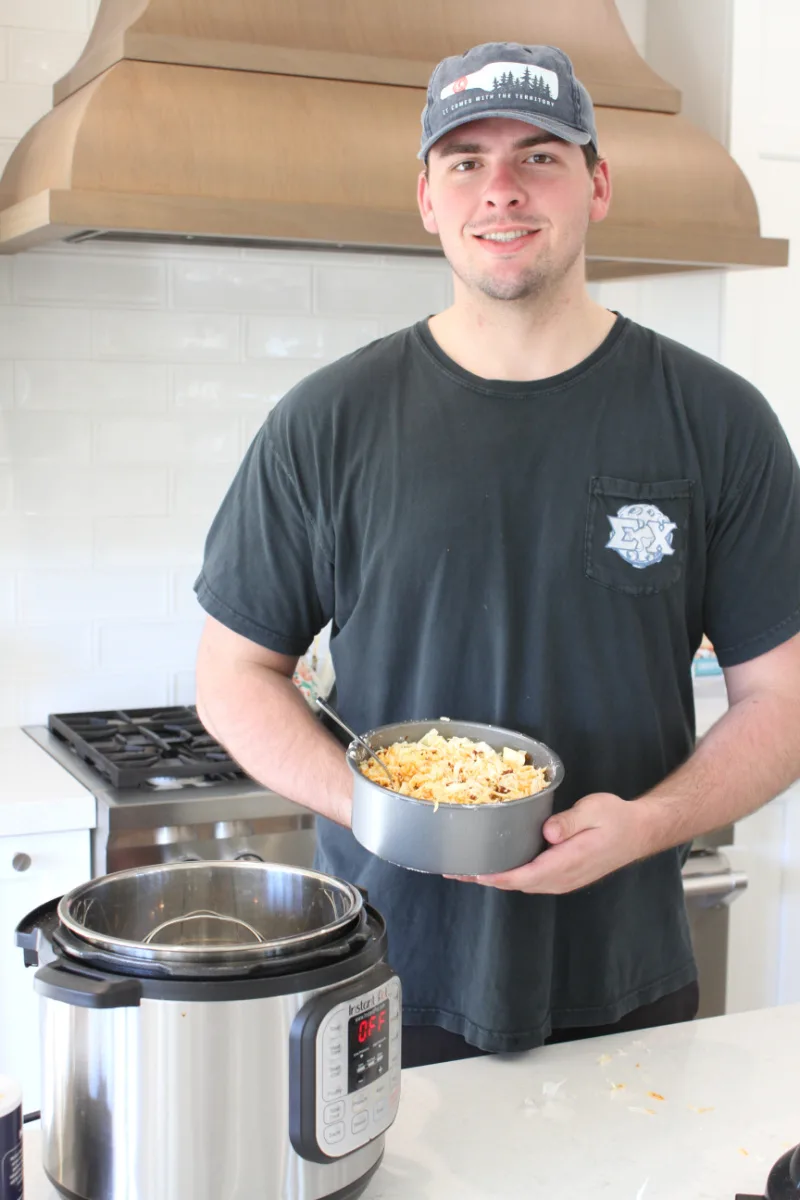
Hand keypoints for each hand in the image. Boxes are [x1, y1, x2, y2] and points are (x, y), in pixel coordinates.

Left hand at [448, 793, 650, 894]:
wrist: (639, 832)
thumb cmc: (617, 819)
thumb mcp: (595, 810)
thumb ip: (570, 821)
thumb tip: (548, 832)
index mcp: (568, 862)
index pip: (524, 875)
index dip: (496, 875)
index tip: (471, 872)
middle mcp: (562, 877)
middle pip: (516, 883)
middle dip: (484, 878)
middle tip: (454, 868)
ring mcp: (562, 879)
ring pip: (521, 883)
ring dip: (494, 878)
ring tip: (465, 868)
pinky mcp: (562, 875)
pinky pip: (529, 879)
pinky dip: (508, 874)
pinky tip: (494, 864)